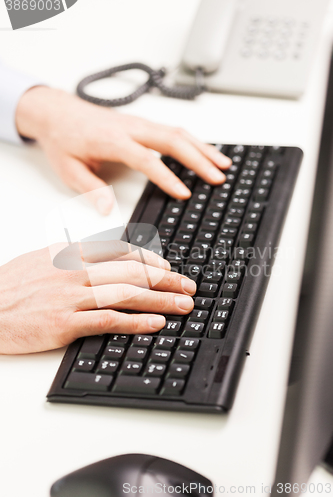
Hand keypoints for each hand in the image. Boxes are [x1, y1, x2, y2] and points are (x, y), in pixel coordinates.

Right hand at [0, 244, 194, 353]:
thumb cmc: (11, 287)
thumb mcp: (43, 259)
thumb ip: (75, 257)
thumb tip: (105, 259)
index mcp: (70, 253)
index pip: (120, 251)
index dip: (150, 260)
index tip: (168, 268)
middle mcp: (74, 270)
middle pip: (131, 272)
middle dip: (165, 280)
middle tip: (188, 287)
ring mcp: (70, 296)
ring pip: (126, 293)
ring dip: (160, 300)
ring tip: (183, 305)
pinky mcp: (65, 322)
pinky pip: (108, 319)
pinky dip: (136, 321)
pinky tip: (155, 324)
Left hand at [15, 87, 230, 213]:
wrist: (57, 111)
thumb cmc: (64, 139)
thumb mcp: (69, 169)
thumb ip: (91, 189)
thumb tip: (108, 210)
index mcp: (113, 140)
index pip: (146, 159)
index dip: (167, 177)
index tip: (185, 194)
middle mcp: (131, 128)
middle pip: (173, 139)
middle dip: (199, 159)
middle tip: (218, 177)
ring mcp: (139, 123)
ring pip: (178, 132)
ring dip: (202, 148)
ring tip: (224, 164)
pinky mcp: (142, 124)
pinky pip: (173, 130)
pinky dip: (193, 141)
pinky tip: (204, 152)